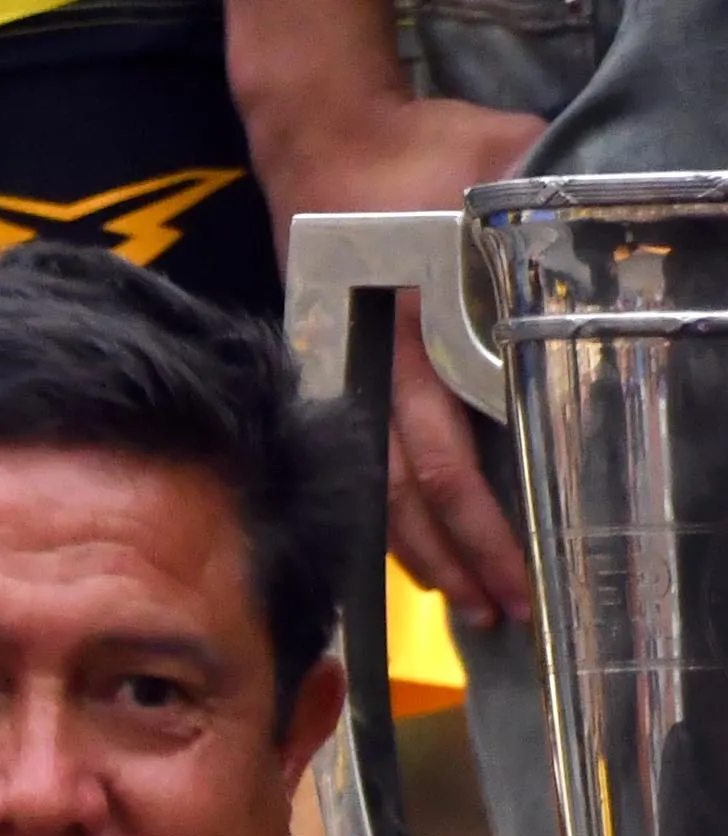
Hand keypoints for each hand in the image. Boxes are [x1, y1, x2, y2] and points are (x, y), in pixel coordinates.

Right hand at [251, 93, 542, 622]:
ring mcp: (352, 377)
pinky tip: (415, 551)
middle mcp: (379, 375)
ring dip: (424, 553)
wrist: (326, 139)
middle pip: (415, 495)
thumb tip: (590, 248)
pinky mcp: (339, 372)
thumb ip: (537, 217)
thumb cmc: (415, 152)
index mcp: (416, 342)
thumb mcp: (494, 169)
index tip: (526, 569)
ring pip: (383, 490)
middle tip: (508, 614)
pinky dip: (391, 517)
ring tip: (466, 604)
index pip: (449, 458)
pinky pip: (366, 464)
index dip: (487, 523)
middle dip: (462, 559)